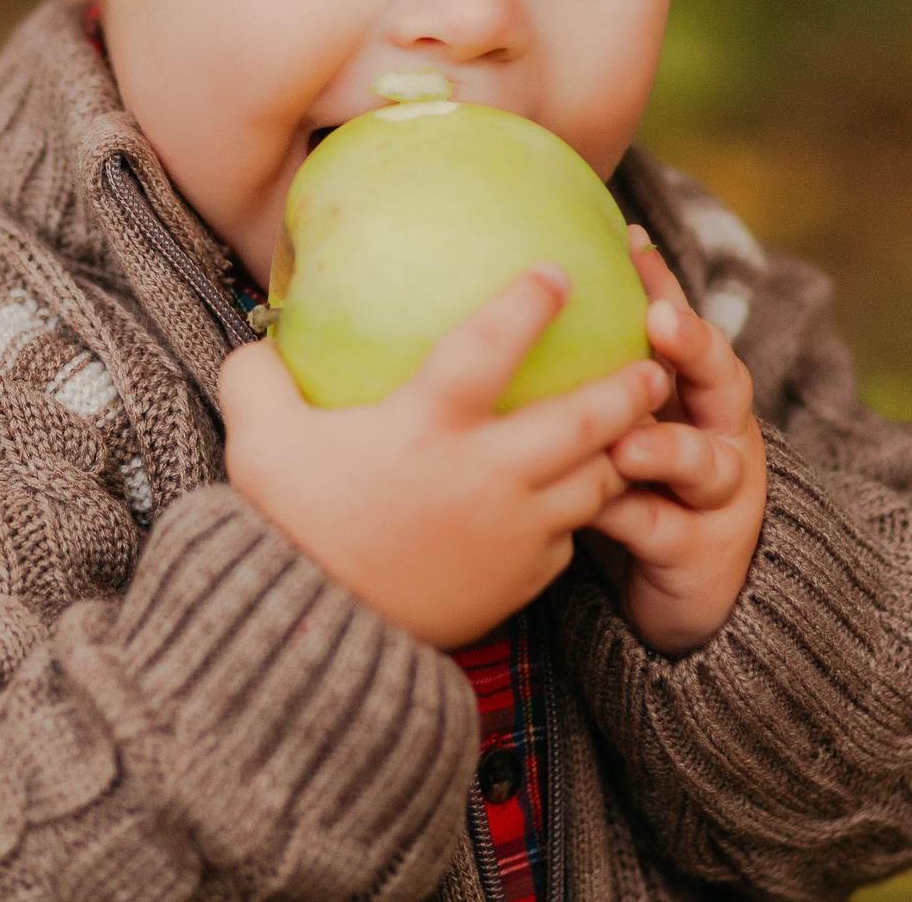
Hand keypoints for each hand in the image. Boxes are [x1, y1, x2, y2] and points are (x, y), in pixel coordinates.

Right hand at [221, 265, 670, 648]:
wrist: (312, 639)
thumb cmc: (288, 526)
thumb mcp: (259, 441)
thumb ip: (260, 378)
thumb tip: (262, 339)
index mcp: (426, 428)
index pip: (490, 346)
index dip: (528, 304)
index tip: (558, 272)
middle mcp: (484, 476)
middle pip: (585, 421)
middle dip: (629, 387)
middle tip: (652, 363)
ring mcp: (511, 532)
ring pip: (596, 482)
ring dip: (619, 451)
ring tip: (636, 429)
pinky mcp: (521, 579)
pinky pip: (567, 537)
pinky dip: (578, 511)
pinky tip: (575, 496)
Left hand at [582, 226, 769, 654]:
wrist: (682, 590)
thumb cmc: (632, 486)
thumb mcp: (616, 424)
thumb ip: (586, 374)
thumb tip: (500, 303)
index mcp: (696, 390)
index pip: (680, 323)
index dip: (663, 281)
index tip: (630, 239)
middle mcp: (719, 431)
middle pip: (722, 378)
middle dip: (695, 346)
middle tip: (659, 322)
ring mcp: (718, 494)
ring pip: (704, 461)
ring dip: (667, 447)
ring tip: (629, 442)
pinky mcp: (699, 551)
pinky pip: (664, 528)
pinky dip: (631, 516)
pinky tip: (595, 509)